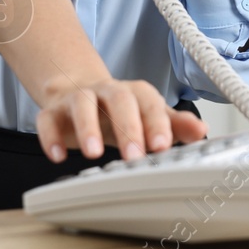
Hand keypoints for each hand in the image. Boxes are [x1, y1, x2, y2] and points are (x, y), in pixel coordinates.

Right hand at [35, 74, 207, 161]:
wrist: (77, 93)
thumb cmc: (119, 111)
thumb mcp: (147, 116)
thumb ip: (174, 125)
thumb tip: (201, 130)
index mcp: (133, 93)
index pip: (148, 102)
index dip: (156, 122)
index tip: (162, 145)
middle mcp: (106, 92)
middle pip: (118, 99)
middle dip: (127, 127)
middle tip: (134, 156)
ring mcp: (77, 99)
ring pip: (81, 104)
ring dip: (87, 128)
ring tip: (93, 154)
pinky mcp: (52, 112)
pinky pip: (47, 119)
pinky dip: (50, 136)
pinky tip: (57, 155)